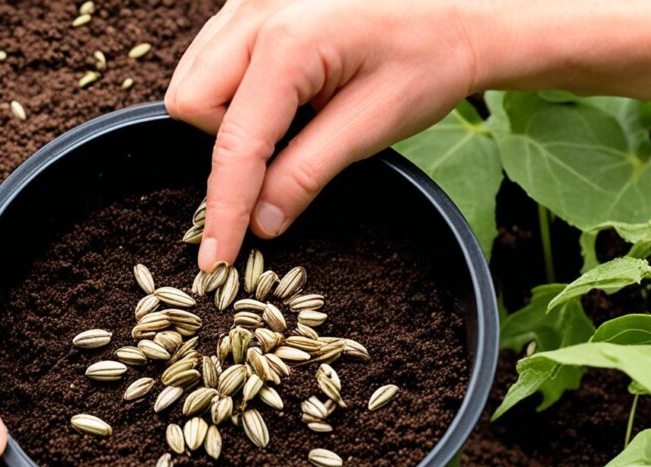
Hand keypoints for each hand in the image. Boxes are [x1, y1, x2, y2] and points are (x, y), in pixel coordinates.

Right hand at [166, 0, 481, 269]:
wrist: (459, 10)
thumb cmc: (429, 57)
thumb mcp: (373, 126)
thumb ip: (307, 174)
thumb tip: (261, 223)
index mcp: (290, 42)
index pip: (234, 143)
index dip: (224, 209)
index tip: (217, 257)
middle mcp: (258, 11)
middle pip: (190, 102)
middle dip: (225, 145)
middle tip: (282, 154)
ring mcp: (250, 0)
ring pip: (194, 77)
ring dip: (226, 118)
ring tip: (290, 120)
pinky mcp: (253, 2)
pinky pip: (213, 56)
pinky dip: (234, 90)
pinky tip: (282, 96)